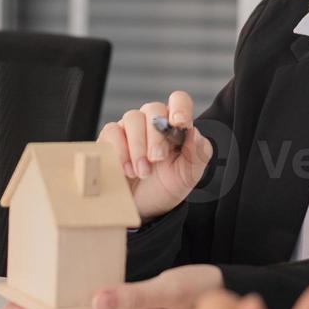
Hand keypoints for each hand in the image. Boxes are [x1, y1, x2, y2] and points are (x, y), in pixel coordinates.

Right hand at [99, 91, 212, 220]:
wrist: (143, 208)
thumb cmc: (167, 186)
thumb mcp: (189, 174)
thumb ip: (197, 153)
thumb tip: (194, 132)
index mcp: (175, 124)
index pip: (179, 100)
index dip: (180, 107)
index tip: (180, 123)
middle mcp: (152, 121)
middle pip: (153, 109)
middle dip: (156, 136)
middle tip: (156, 160)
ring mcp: (130, 127)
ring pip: (132, 118)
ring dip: (138, 147)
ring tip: (142, 172)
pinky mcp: (111, 138)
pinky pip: (112, 131)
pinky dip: (119, 151)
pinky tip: (126, 170)